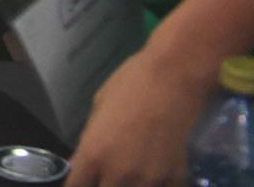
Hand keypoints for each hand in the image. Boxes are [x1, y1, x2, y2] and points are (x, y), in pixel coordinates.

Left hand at [66, 46, 212, 186]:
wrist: (173, 78)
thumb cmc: (130, 84)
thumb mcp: (98, 109)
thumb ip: (89, 142)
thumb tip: (82, 163)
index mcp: (93, 154)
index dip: (79, 184)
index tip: (84, 181)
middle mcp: (118, 174)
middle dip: (104, 185)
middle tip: (110, 175)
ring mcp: (148, 179)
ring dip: (132, 186)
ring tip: (133, 175)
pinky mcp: (174, 178)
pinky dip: (159, 185)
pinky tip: (157, 176)